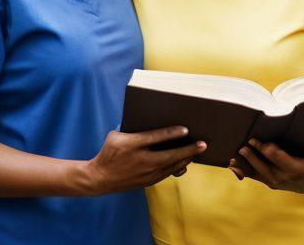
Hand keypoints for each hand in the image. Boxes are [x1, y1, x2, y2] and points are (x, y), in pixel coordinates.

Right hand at [82, 127, 204, 194]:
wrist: (100, 178)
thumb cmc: (109, 152)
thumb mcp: (116, 135)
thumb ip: (133, 129)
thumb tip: (150, 121)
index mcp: (132, 145)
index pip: (155, 137)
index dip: (171, 133)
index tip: (186, 129)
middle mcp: (141, 160)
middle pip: (170, 155)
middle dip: (188, 150)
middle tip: (203, 144)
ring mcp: (146, 173)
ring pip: (172, 166)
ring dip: (186, 158)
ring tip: (198, 151)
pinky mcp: (149, 181)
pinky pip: (168, 173)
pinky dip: (178, 166)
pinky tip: (186, 161)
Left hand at [229, 135, 303, 192]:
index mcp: (295, 169)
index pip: (280, 159)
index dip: (270, 151)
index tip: (262, 142)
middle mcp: (283, 177)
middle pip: (265, 166)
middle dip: (254, 156)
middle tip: (244, 145)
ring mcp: (274, 181)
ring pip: (257, 173)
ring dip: (244, 166)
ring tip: (232, 159)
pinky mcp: (269, 181)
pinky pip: (254, 177)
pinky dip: (243, 172)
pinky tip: (232, 166)